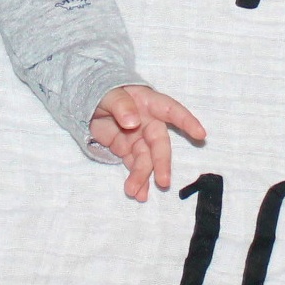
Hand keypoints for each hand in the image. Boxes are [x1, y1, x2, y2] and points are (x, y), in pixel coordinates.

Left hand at [89, 85, 206, 201]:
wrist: (85, 102)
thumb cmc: (101, 90)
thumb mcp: (107, 93)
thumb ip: (120, 105)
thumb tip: (133, 122)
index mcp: (147, 102)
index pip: (170, 110)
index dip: (186, 121)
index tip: (200, 135)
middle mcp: (147, 121)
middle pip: (159, 143)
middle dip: (162, 162)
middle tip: (163, 181)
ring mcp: (138, 137)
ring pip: (146, 159)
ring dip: (144, 176)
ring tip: (137, 194)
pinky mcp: (127, 149)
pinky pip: (134, 165)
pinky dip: (137, 180)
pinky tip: (137, 193)